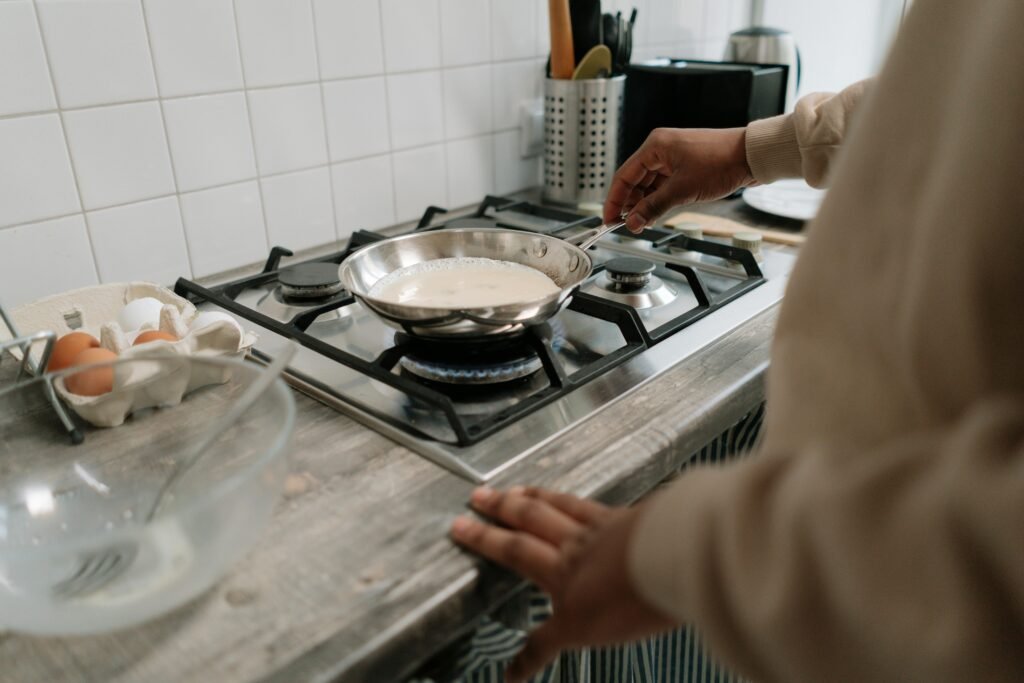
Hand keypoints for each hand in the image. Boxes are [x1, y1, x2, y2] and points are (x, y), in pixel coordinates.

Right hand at [450, 486, 676, 681]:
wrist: (672, 560)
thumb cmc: (631, 599)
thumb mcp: (580, 634)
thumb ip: (543, 647)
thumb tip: (512, 675)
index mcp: (560, 573)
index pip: (514, 555)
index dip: (485, 545)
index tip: (459, 531)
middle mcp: (575, 545)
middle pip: (528, 524)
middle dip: (497, 514)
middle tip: (475, 499)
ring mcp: (602, 528)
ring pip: (557, 507)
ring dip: (530, 497)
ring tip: (512, 490)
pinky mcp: (628, 518)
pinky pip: (592, 505)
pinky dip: (576, 500)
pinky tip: (577, 498)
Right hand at [604, 127, 754, 231]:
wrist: (751, 156)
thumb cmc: (721, 162)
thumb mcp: (682, 190)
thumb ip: (653, 208)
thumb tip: (633, 222)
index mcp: (655, 146)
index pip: (623, 176)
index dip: (614, 201)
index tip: (609, 220)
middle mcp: (661, 149)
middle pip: (634, 180)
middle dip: (630, 204)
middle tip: (628, 225)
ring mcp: (673, 157)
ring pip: (649, 184)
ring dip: (645, 204)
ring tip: (643, 222)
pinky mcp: (684, 165)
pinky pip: (663, 184)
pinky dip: (658, 199)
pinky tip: (657, 213)